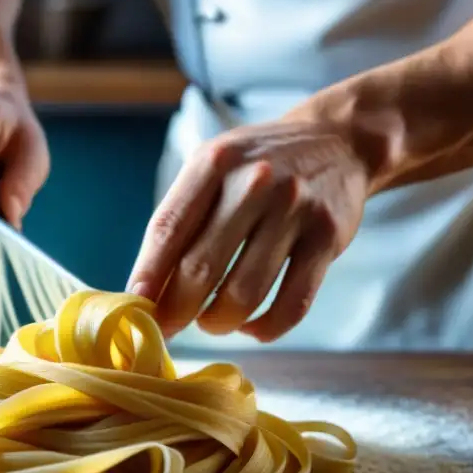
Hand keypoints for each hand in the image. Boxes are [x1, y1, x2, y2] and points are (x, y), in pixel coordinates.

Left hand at [126, 120, 373, 341]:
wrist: (337, 143)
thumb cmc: (259, 166)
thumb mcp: (213, 168)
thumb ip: (183, 218)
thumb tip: (147, 288)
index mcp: (214, 163)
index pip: (168, 228)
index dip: (147, 275)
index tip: (135, 308)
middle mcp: (254, 183)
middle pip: (201, 267)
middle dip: (177, 310)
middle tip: (169, 329)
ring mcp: (294, 210)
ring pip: (245, 293)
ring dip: (220, 322)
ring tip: (213, 322)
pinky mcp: (328, 237)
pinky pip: (293, 304)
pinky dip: (267, 328)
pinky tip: (252, 327)